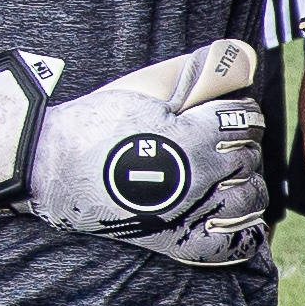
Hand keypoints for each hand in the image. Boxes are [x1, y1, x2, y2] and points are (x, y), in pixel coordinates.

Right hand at [0, 38, 276, 265]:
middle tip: (229, 147)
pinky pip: (232, 244)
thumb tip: (225, 61)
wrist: (55, 169)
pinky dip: (245, 233)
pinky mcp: (180, 240)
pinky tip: (241, 222)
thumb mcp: (144, 93)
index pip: (244, 121)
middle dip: (244, 149)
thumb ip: (187, 84)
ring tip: (234, 181)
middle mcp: (200, 172)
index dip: (245, 117)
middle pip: (249, 158)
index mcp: (194, 134)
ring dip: (248, 185)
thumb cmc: (94, 125)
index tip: (238, 117)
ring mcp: (193, 209)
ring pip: (249, 198)